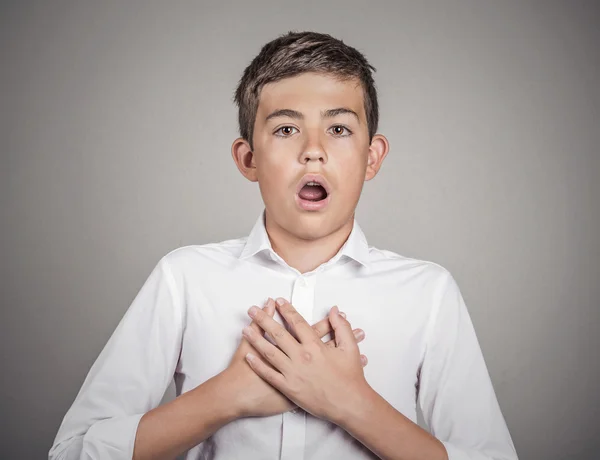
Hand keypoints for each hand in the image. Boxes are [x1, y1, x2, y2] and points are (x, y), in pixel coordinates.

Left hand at [242, 298, 370, 424]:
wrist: (348, 404)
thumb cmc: (350, 378)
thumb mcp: (350, 348)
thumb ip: (342, 327)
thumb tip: (334, 311)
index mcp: (315, 346)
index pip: (297, 323)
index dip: (286, 310)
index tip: (278, 301)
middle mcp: (301, 357)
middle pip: (278, 334)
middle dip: (264, 319)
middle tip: (253, 310)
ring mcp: (293, 373)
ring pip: (270, 352)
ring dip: (256, 339)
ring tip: (245, 329)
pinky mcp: (288, 388)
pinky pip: (269, 374)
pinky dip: (258, 365)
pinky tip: (249, 356)